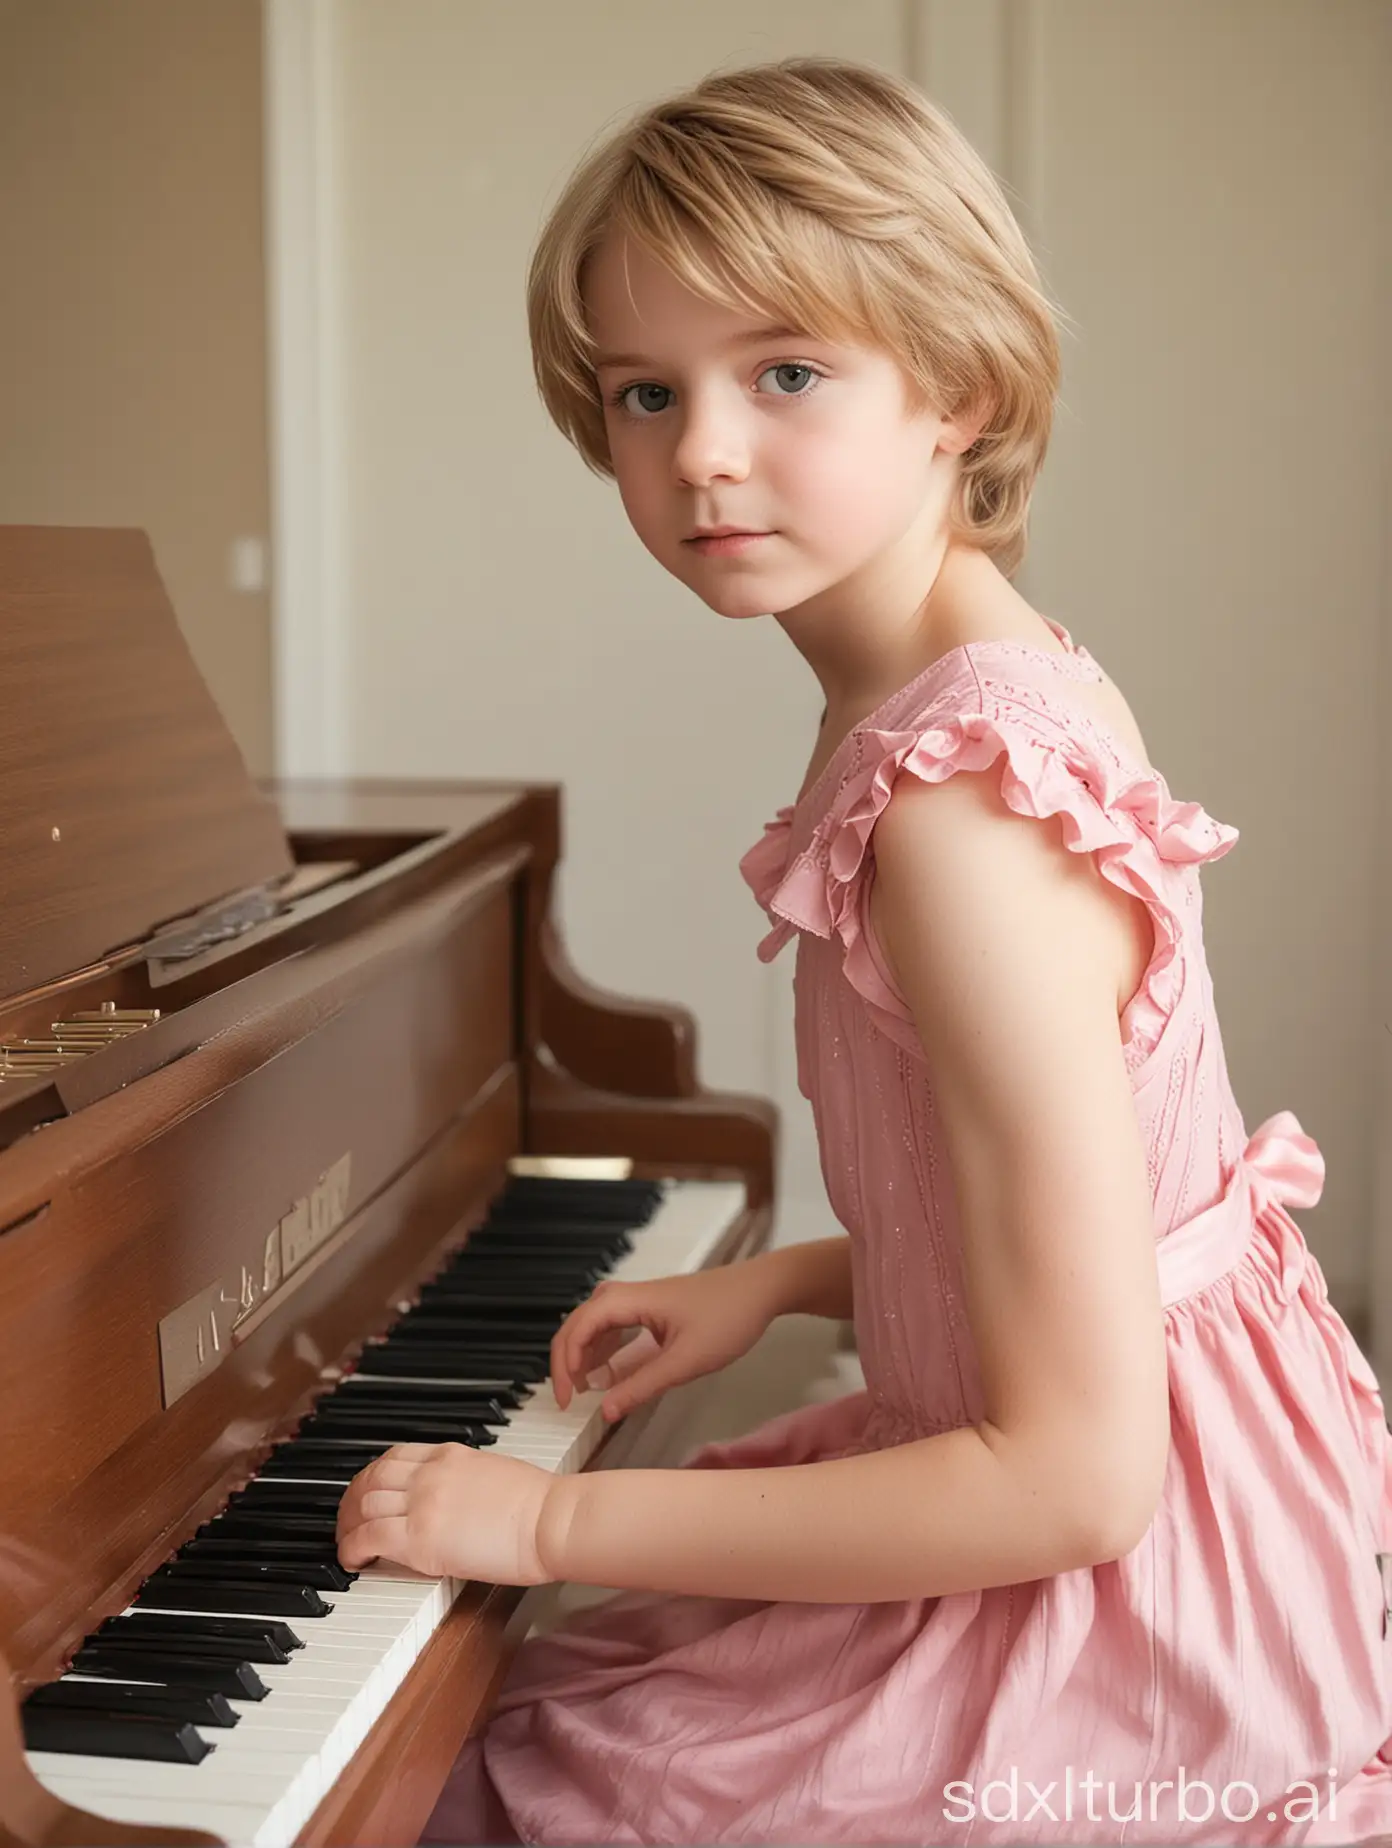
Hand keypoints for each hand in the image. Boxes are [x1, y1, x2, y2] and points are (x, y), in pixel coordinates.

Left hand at [335, 1442, 558, 1585]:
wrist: (550, 1520)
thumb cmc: (539, 1506)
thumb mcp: (494, 1475)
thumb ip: (464, 1481)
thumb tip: (454, 1502)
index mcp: (449, 1454)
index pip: (394, 1457)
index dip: (372, 1477)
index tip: (367, 1493)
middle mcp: (429, 1472)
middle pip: (371, 1478)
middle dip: (351, 1500)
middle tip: (346, 1520)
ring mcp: (423, 1503)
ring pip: (363, 1506)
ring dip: (347, 1525)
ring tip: (345, 1543)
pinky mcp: (420, 1538)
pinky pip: (368, 1538)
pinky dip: (351, 1548)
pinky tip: (352, 1560)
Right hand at [550, 1264, 780, 1421]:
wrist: (761, 1289)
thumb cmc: (729, 1318)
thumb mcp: (685, 1362)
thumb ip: (642, 1387)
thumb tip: (605, 1411)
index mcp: (631, 1300)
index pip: (578, 1327)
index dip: (565, 1366)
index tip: (567, 1400)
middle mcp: (628, 1295)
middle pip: (578, 1323)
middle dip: (566, 1362)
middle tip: (567, 1399)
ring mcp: (639, 1299)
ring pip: (593, 1324)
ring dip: (583, 1355)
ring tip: (582, 1390)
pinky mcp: (651, 1307)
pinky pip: (613, 1326)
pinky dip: (602, 1349)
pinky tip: (606, 1372)